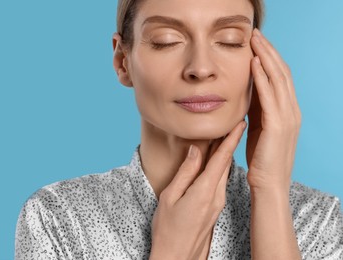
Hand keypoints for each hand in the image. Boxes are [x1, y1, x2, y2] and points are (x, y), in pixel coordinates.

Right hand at [149, 121, 246, 259]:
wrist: (178, 257)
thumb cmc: (168, 229)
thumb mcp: (170, 197)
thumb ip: (185, 173)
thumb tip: (195, 151)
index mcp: (205, 190)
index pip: (222, 158)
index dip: (232, 138)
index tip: (240, 121)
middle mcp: (217, 195)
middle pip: (226, 162)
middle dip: (231, 141)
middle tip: (234, 120)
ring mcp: (218, 202)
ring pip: (224, 171)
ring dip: (226, 153)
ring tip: (225, 134)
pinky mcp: (215, 207)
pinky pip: (220, 180)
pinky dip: (221, 166)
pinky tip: (217, 159)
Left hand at [246, 29, 300, 192]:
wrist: (269, 183)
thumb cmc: (262, 157)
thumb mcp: (259, 127)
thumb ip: (257, 108)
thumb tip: (248, 90)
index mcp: (287, 110)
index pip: (280, 77)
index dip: (270, 58)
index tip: (256, 43)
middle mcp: (292, 110)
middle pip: (282, 72)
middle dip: (268, 51)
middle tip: (255, 34)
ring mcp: (288, 117)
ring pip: (278, 79)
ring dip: (266, 57)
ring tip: (254, 41)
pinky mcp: (279, 125)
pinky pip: (270, 95)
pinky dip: (262, 77)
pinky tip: (254, 63)